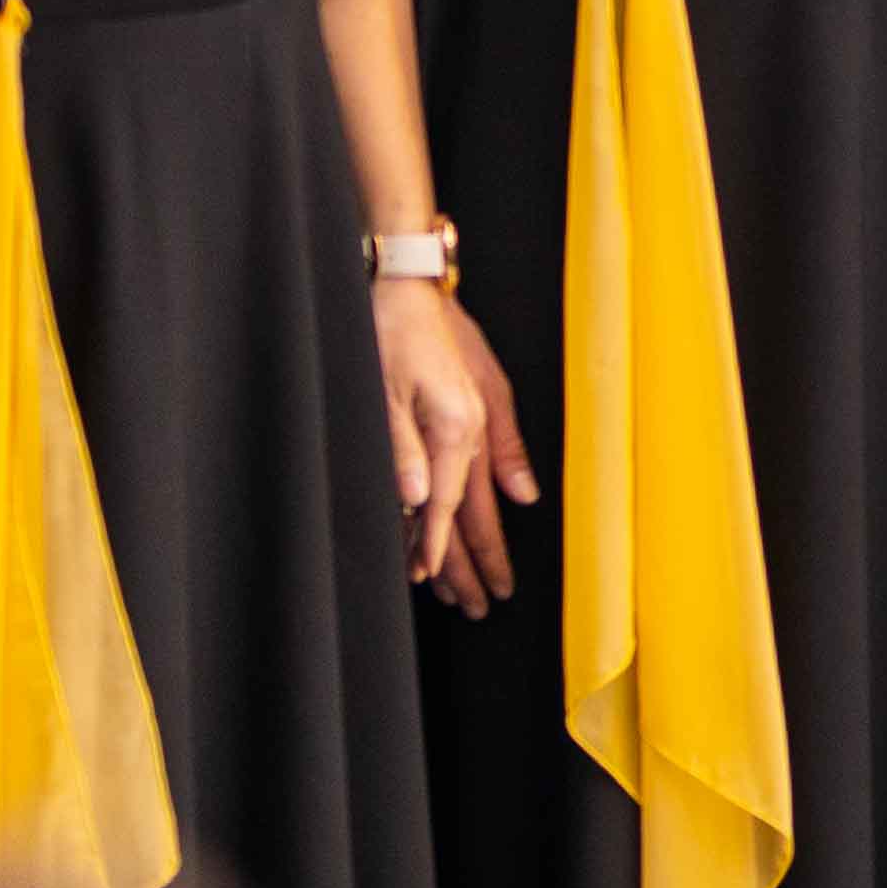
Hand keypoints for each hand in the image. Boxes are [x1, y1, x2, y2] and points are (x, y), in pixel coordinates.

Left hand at [379, 277, 531, 616]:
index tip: (434, 584)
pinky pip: (480, 466)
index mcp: (455, 429)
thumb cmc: (393, 332)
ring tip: (478, 580)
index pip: (447, 505)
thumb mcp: (385, 393)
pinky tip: (500, 506)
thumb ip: (405, 449)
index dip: (437, 548)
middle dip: (476, 561)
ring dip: (476, 539)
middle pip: (475, 510)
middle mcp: (472, 429)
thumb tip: (420, 501)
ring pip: (479, 494)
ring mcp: (477, 419)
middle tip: (482, 604)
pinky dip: (479, 497)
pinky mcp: (472, 407)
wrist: (410, 283)